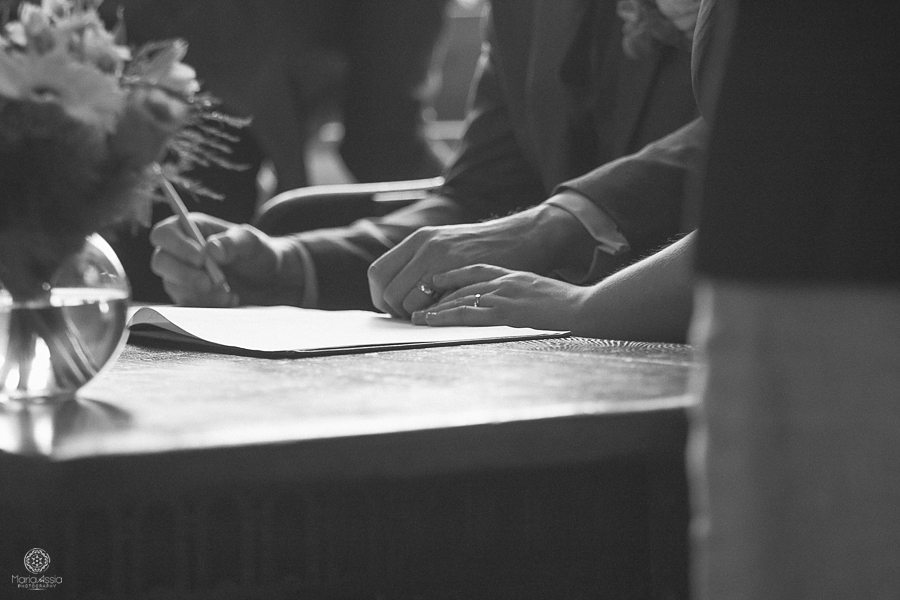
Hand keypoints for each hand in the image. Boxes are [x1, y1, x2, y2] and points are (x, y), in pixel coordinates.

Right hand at [150, 214, 303, 306]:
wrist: (267, 279)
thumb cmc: (255, 252)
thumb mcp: (251, 242)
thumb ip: (233, 242)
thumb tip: (211, 249)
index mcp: (190, 228)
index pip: (164, 233)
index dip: (176, 245)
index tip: (200, 258)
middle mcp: (179, 252)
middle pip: (161, 262)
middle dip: (183, 274)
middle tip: (209, 283)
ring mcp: (181, 276)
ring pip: (173, 286)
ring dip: (199, 292)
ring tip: (228, 293)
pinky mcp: (189, 296)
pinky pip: (188, 304)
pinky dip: (208, 305)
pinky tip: (230, 300)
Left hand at [368, 202, 592, 318]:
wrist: (522, 236)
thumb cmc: (484, 245)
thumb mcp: (444, 242)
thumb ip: (420, 259)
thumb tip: (397, 282)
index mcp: (420, 239)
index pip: (378, 272)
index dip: (379, 295)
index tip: (389, 307)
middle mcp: (428, 247)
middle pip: (390, 290)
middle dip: (393, 310)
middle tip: (406, 320)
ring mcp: (447, 262)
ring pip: (409, 301)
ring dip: (413, 316)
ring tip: (422, 321)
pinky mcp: (464, 278)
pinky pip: (437, 306)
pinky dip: (432, 317)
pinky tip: (434, 320)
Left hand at [410, 264, 589, 330]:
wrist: (585, 306)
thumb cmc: (569, 303)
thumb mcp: (542, 290)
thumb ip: (524, 293)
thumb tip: (518, 302)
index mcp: (513, 275)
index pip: (476, 270)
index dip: (453, 274)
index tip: (436, 279)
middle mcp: (505, 281)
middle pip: (463, 286)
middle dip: (438, 295)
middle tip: (417, 302)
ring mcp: (505, 296)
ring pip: (461, 299)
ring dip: (437, 309)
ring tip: (418, 317)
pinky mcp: (506, 312)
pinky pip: (470, 314)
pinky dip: (449, 317)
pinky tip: (434, 320)